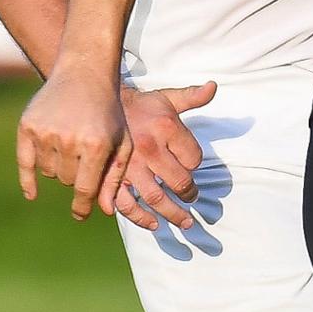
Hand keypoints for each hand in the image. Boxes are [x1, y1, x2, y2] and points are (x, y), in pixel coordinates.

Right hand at [16, 68, 126, 220]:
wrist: (85, 74)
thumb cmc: (108, 112)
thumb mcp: (122, 142)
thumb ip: (114, 177)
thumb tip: (105, 211)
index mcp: (95, 146)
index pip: (84, 189)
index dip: (82, 207)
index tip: (80, 215)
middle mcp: (68, 140)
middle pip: (66, 181)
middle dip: (76, 175)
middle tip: (84, 155)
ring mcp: (45, 132)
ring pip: (49, 172)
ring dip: (59, 167)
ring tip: (71, 144)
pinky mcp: (27, 125)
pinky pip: (25, 163)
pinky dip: (28, 179)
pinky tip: (32, 194)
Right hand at [104, 81, 217, 230]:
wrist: (99, 104)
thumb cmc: (139, 105)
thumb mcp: (166, 97)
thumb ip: (191, 97)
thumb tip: (213, 87)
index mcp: (165, 129)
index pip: (193, 158)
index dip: (195, 163)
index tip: (191, 164)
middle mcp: (149, 149)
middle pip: (179, 181)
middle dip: (189, 194)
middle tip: (193, 199)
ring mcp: (130, 166)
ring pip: (155, 197)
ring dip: (172, 214)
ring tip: (185, 222)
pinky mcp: (112, 178)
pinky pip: (126, 204)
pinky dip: (139, 218)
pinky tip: (152, 225)